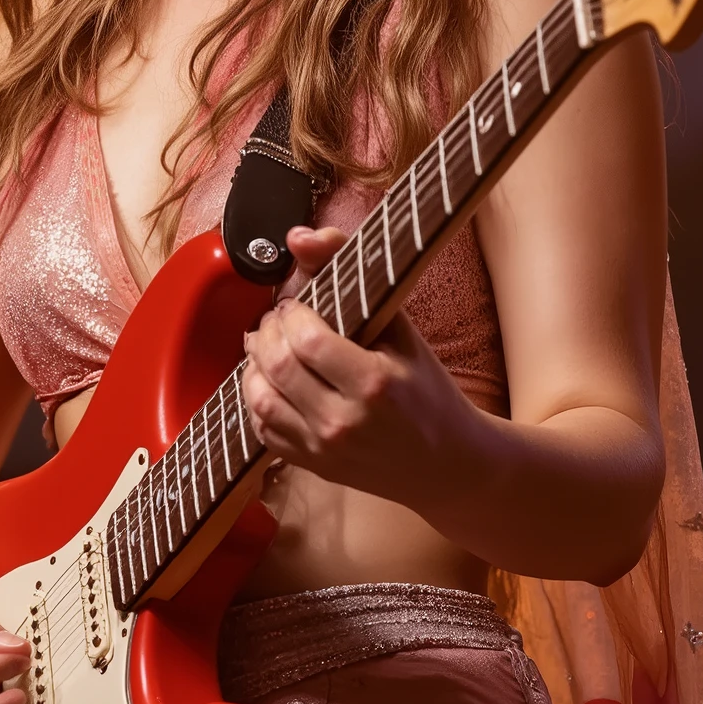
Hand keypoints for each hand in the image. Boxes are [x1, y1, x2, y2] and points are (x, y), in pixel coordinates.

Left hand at [241, 226, 471, 506]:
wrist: (447, 464)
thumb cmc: (429, 392)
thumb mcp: (402, 331)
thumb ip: (351, 275)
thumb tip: (299, 236)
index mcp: (373, 382)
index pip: (306, 337)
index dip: (292, 312)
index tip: (299, 305)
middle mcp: (344, 420)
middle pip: (277, 365)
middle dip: (268, 331)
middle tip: (278, 320)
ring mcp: (325, 448)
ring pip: (260, 398)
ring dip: (254, 364)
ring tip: (269, 346)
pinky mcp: (313, 467)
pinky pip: (263, 430)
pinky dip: (258, 399)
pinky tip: (272, 381)